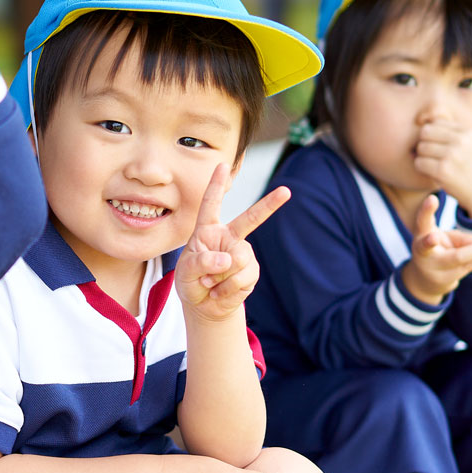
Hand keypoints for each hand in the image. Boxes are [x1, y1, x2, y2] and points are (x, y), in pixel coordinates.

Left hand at [175, 164, 289, 321]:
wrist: (205, 307)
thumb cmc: (191, 283)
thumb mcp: (185, 272)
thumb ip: (200, 262)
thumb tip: (227, 259)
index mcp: (208, 231)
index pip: (211, 204)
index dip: (217, 185)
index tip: (222, 165)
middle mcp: (228, 237)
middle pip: (250, 219)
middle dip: (269, 205)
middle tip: (286, 191)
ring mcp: (242, 254)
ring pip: (239, 260)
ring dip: (220, 278)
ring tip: (210, 284)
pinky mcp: (251, 271)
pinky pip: (243, 278)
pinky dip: (227, 289)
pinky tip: (219, 292)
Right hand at [401, 194, 471, 304]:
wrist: (423, 280)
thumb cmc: (434, 249)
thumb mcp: (441, 238)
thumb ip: (459, 238)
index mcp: (421, 238)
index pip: (423, 222)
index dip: (426, 210)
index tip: (432, 198)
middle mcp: (426, 256)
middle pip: (452, 255)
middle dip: (467, 250)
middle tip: (464, 240)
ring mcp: (437, 271)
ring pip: (461, 260)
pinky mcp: (448, 281)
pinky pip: (470, 265)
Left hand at [413, 118, 471, 220]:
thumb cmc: (471, 168)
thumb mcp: (468, 144)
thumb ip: (450, 132)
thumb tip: (422, 118)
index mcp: (466, 132)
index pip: (435, 123)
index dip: (432, 135)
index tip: (437, 147)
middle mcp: (461, 140)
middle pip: (424, 132)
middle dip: (424, 144)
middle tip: (431, 156)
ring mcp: (452, 155)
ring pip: (420, 148)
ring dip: (422, 157)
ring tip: (433, 164)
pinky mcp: (443, 170)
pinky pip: (419, 163)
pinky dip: (421, 169)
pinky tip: (431, 173)